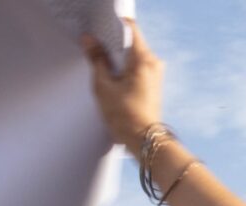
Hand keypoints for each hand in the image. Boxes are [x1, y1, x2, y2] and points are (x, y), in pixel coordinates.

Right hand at [82, 19, 163, 148]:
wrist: (144, 139)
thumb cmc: (125, 116)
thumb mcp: (103, 85)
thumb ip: (96, 59)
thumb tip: (89, 39)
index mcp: (143, 59)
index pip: (130, 28)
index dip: (112, 27)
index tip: (98, 32)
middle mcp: (153, 62)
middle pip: (131, 41)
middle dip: (113, 43)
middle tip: (95, 50)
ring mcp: (155, 72)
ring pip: (133, 53)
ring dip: (117, 56)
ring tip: (102, 66)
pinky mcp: (153, 82)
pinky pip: (137, 65)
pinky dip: (124, 66)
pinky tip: (112, 77)